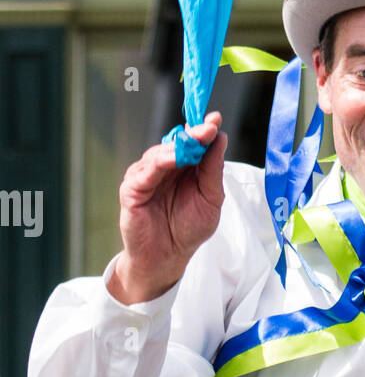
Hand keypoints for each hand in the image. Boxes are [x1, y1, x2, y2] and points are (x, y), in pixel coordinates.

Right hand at [108, 111, 226, 303]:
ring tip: (194, 141)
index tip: (216, 119)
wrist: (167, 257)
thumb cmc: (188, 229)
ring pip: (161, 153)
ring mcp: (147, 175)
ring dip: (178, 147)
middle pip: (178, 143)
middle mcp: (165, 166)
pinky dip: (160, 162)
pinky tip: (173, 158)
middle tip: (208, 127)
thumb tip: (220, 138)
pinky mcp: (132, 188)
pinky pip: (145, 171)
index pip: (194, 142)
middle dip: (194, 134)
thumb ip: (213, 170)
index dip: (204, 130)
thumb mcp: (211, 199)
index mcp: (185, 167)